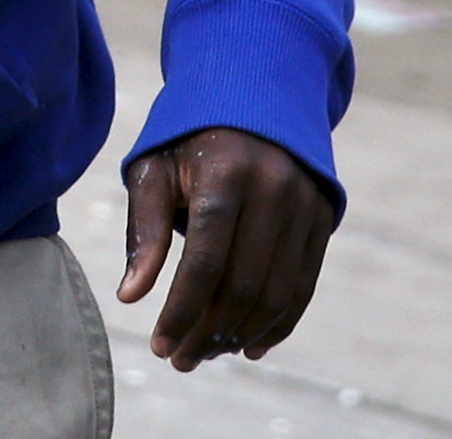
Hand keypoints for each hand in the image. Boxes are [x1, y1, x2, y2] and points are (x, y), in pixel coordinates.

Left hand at [117, 128, 334, 369]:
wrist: (252, 93)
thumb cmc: (187, 137)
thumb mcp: (154, 169)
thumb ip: (145, 231)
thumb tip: (131, 295)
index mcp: (225, 174)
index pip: (205, 262)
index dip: (182, 312)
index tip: (161, 346)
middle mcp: (273, 189)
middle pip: (242, 285)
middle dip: (208, 332)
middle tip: (180, 358)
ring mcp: (303, 205)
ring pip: (277, 292)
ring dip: (241, 334)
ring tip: (207, 352)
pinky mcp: (321, 218)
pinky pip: (303, 284)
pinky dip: (279, 322)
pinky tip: (249, 343)